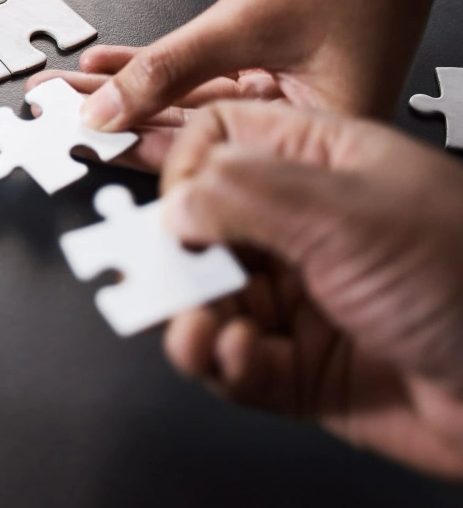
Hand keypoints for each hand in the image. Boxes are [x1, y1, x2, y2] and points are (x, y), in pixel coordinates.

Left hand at [56, 0, 462, 159]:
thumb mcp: (246, 21)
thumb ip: (169, 69)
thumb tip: (104, 111)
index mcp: (316, 138)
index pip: (206, 159)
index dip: (130, 153)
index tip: (72, 143)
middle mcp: (298, 127)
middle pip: (185, 133)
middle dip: (112, 121)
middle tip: (49, 116)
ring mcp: (281, 95)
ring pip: (183, 101)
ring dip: (121, 91)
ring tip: (61, 89)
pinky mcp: (267, 62)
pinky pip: (195, 71)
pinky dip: (151, 65)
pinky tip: (103, 65)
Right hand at [158, 101, 462, 478]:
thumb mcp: (349, 214)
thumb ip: (246, 193)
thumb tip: (173, 200)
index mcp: (319, 164)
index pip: (218, 141)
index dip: (184, 171)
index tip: (173, 207)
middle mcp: (303, 228)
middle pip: (199, 225)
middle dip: (171, 255)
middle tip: (158, 274)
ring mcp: (299, 297)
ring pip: (205, 298)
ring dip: (189, 316)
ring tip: (197, 330)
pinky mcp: (297, 365)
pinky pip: (230, 361)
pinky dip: (221, 362)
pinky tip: (238, 356)